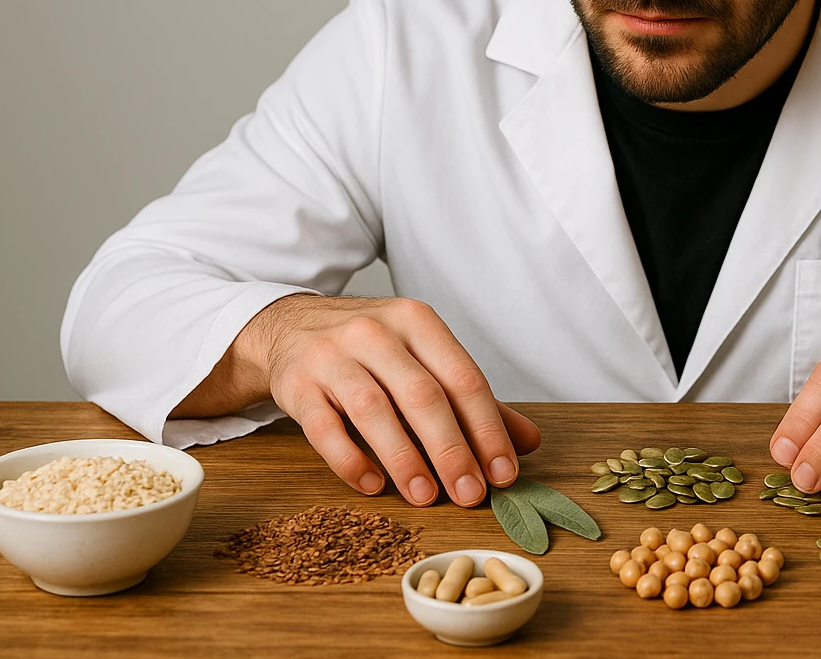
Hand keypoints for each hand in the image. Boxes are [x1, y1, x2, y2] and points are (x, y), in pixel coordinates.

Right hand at [177, 294, 539, 506]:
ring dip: (404, 459)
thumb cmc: (372, 350)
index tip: (504, 472)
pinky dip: (350, 459)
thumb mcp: (423, 359)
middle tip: (470, 494)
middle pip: (422, 395)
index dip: (488, 429)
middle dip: (451, 449)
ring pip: (374, 411)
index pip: (463, 378)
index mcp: (417, 322)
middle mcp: (376, 332)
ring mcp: (332, 356)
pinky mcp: (298, 385)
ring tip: (427, 497)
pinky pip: (324, 428)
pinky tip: (373, 485)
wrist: (291, 328)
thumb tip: (529, 443)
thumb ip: (472, 401)